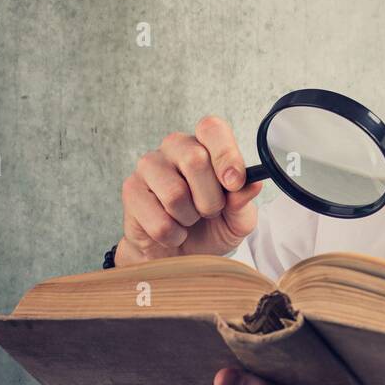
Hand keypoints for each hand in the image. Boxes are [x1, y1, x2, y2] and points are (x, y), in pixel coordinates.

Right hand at [117, 115, 263, 265]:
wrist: (180, 255)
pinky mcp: (131, 190)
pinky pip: (159, 220)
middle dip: (210, 198)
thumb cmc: (211, 228)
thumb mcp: (237, 219)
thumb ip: (243, 202)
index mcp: (204, 144)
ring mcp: (149, 166)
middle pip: (195, 160)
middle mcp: (175, 147)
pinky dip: (173, 234)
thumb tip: (252, 185)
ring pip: (175, 193)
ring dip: (189, 218)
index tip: (234, 183)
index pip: (212, 129)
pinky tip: (172, 231)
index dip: (225, 155)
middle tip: (209, 211)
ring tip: (188, 220)